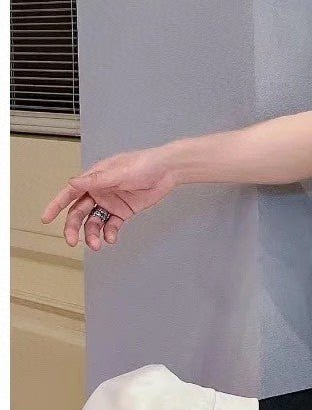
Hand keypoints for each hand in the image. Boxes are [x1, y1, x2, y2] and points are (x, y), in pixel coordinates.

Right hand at [40, 146, 178, 250]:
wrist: (169, 171)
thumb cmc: (144, 165)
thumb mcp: (119, 172)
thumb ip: (96, 180)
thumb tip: (72, 182)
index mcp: (95, 179)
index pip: (70, 193)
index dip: (56, 205)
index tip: (46, 218)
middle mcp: (100, 191)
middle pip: (79, 212)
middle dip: (73, 227)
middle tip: (72, 241)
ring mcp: (111, 202)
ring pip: (94, 221)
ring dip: (92, 234)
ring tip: (96, 244)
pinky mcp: (124, 211)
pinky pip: (111, 225)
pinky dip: (109, 233)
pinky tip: (111, 238)